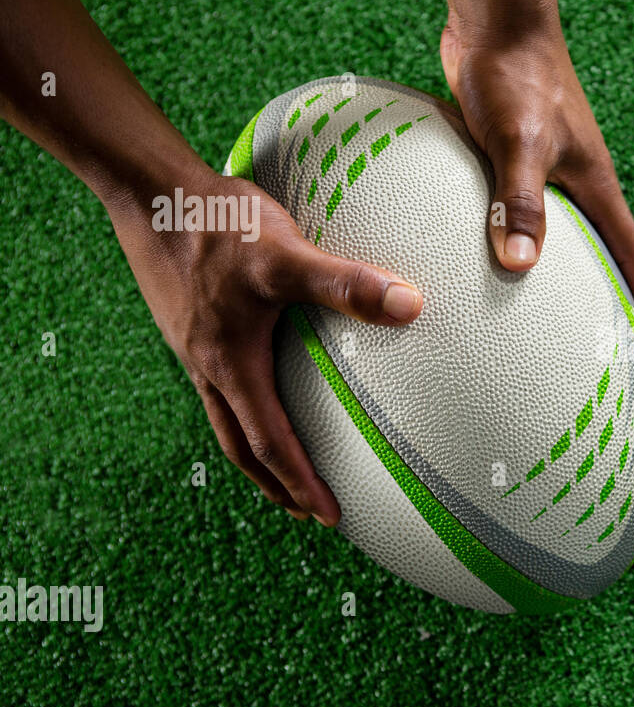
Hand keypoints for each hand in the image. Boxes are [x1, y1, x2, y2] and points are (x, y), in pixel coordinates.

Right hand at [108, 166, 423, 523]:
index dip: (300, 482)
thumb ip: (346, 283)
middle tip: (308, 513)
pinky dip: (244, 407)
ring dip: (257, 451)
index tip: (328, 516)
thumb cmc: (218, 223)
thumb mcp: (286, 254)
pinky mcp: (191, 322)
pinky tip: (261, 386)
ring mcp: (195, 346)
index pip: (270, 443)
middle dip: (276, 484)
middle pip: (241, 446)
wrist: (150, 190)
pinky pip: (218, 384)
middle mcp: (207, 365)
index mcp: (230, 364)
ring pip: (225, 418)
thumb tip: (410, 305)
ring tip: (284, 468)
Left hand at [440, 17, 633, 337]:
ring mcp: (552, 173)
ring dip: (566, 278)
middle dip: (610, 303)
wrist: (496, 21)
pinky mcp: (519, 160)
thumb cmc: (514, 75)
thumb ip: (520, 200)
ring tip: (547, 320)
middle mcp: (581, 185)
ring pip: (567, 239)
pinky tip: (493, 263)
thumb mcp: (517, 141)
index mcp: (596, 186)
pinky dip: (524, 245)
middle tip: (599, 349)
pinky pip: (529, 216)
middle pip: (606, 256)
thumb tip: (521, 266)